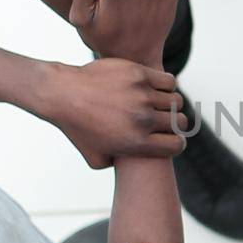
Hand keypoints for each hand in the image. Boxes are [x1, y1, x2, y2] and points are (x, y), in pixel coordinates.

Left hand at [47, 57, 182, 167]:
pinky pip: (168, 81)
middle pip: (179, 122)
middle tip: (165, 119)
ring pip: (176, 100)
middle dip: (175, 123)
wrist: (62, 95)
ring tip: (160, 103)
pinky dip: (166, 85)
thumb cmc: (78, 128)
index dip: (176, 143)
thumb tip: (136, 167)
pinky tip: (155, 88)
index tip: (170, 138)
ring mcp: (142, 95)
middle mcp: (143, 120)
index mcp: (137, 143)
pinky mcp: (139, 75)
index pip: (177, 145)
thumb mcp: (96, 159)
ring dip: (171, 103)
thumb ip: (120, 165)